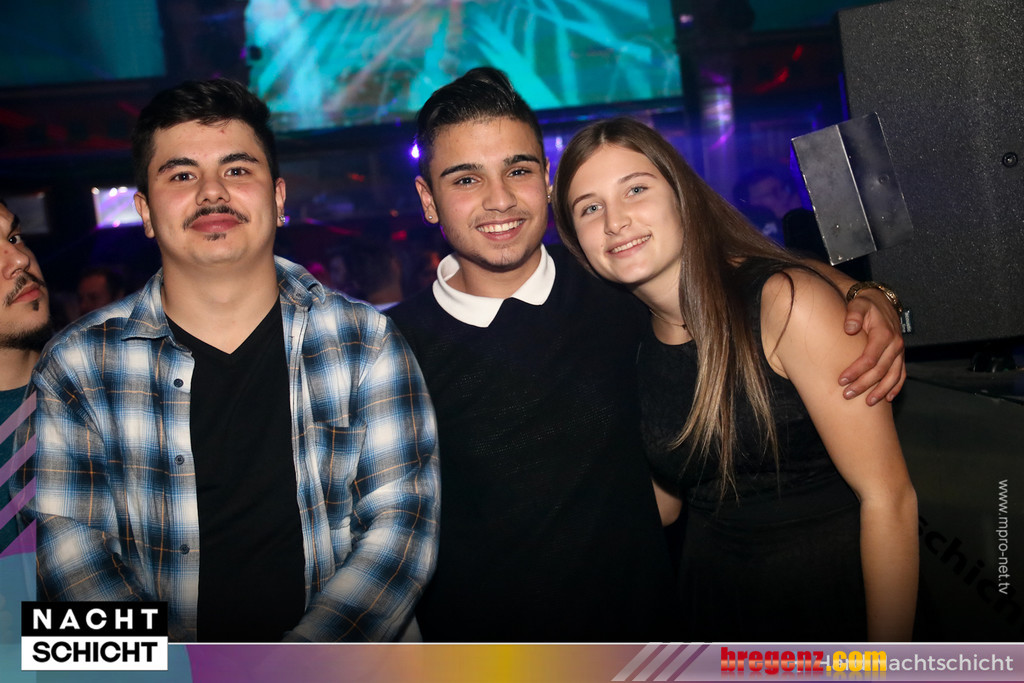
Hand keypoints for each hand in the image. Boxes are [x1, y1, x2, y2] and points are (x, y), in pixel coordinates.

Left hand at [839, 288, 905, 404]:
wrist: (881, 302)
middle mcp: (895, 344)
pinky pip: (901, 374)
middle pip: (880, 370)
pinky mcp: (900, 356)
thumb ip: (853, 314)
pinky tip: (888, 398)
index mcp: (884, 334)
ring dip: (881, 391)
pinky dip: (896, 387)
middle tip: (847, 395)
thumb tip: (850, 328)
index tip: (841, 380)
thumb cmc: (866, 305)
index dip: (856, 371)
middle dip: (864, 385)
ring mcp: (899, 352)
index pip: (870, 358)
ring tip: (868, 403)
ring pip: (893, 376)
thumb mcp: (858, 304)